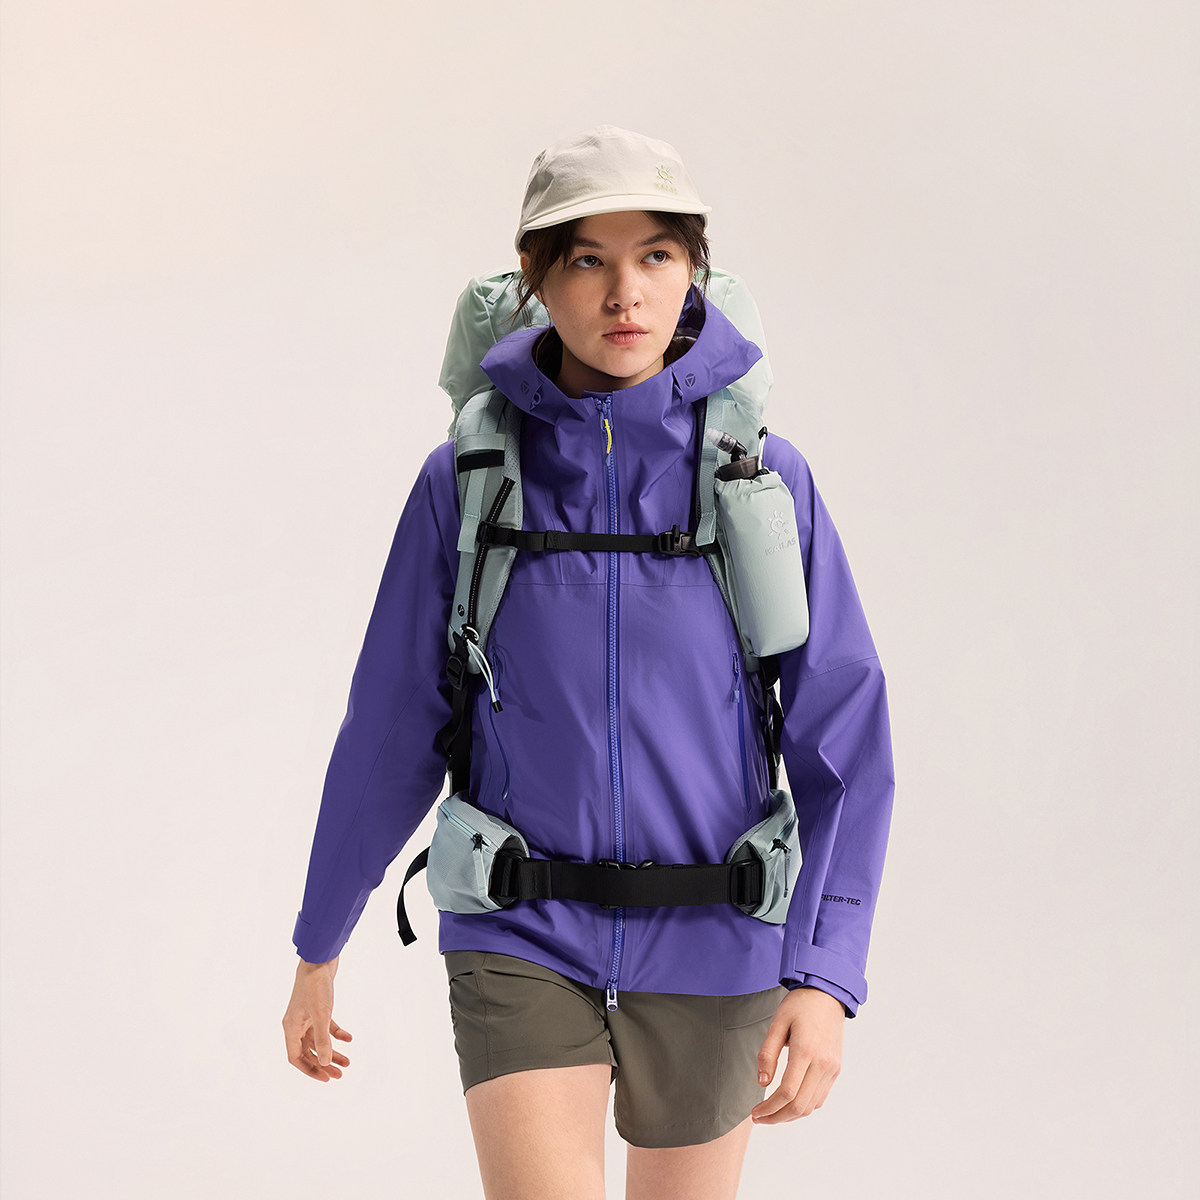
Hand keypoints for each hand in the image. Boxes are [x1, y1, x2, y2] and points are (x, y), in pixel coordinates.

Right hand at [282, 956, 352, 1081]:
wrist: (319, 959)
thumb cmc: (316, 986)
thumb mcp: (321, 1015)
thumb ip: (322, 1040)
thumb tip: (325, 1063)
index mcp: (291, 1028)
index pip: (296, 1058)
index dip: (310, 1070)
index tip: (326, 1078)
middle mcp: (296, 1024)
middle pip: (308, 1052)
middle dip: (324, 1064)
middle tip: (340, 1074)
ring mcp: (307, 1015)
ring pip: (318, 1040)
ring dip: (332, 1051)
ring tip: (348, 1062)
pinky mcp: (318, 1007)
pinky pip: (326, 1027)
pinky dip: (336, 1033)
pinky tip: (349, 1038)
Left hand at [751, 986, 844, 1122]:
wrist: (827, 994)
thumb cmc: (800, 1005)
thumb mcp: (777, 1023)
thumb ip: (768, 1053)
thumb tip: (762, 1082)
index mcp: (806, 1051)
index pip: (787, 1092)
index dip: (769, 1108)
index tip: (754, 1112)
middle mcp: (822, 1064)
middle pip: (800, 1106)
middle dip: (777, 1117)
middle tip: (759, 1118)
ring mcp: (832, 1069)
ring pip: (811, 1106)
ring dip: (790, 1115)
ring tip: (772, 1113)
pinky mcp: (835, 1069)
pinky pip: (820, 1097)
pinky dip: (804, 1106)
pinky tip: (789, 1102)